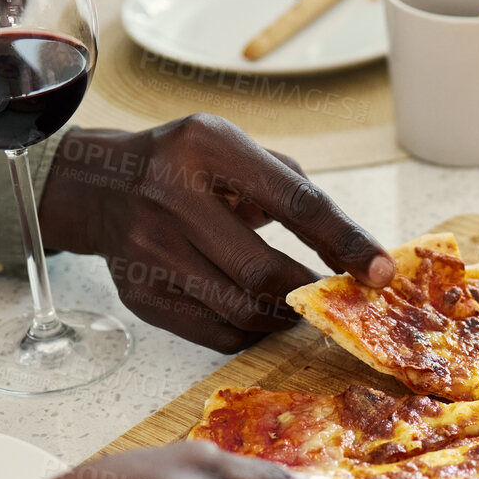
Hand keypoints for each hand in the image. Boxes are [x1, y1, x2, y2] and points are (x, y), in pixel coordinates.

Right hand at [37, 114, 394, 351]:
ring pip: (241, 309)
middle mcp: (170, 195)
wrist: (97, 184)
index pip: (296, 202)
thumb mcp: (234, 148)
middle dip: (308, 291)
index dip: (345, 242)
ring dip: (281, 315)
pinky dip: (249, 329)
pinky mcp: (139, 294)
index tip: (381, 272)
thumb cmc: (185, 165)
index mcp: (206, 146)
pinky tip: (254, 310)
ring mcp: (147, 249)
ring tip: (291, 300)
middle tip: (331, 293)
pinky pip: (214, 331)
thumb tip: (351, 252)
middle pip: (264, 271)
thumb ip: (292, 189)